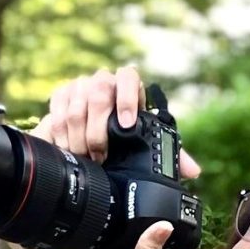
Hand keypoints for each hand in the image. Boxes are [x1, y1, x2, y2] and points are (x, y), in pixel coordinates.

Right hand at [32, 65, 200, 177]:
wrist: (92, 133)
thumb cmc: (126, 138)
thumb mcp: (147, 145)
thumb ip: (171, 155)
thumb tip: (193, 171)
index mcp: (128, 86)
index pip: (128, 77)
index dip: (127, 99)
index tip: (126, 125)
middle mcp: (104, 81)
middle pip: (98, 93)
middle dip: (99, 130)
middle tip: (102, 156)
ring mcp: (80, 86)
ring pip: (75, 106)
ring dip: (80, 138)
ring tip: (87, 159)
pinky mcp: (60, 95)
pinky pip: (56, 111)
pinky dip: (61, 135)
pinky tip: (69, 151)